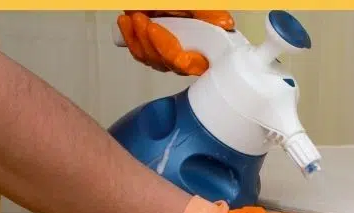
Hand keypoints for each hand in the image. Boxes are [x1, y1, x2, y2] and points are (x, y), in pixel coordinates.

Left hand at [117, 10, 234, 75]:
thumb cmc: (179, 2)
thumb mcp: (196, 3)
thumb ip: (209, 13)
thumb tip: (226, 24)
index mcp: (203, 43)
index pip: (194, 63)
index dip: (177, 57)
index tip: (165, 40)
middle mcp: (187, 50)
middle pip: (171, 65)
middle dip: (155, 45)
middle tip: (146, 23)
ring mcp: (168, 51)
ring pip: (154, 61)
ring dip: (141, 40)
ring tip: (137, 18)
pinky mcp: (152, 48)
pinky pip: (141, 54)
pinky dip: (131, 39)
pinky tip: (126, 23)